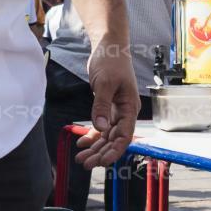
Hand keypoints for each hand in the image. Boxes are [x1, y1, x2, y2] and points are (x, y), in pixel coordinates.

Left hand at [75, 43, 139, 168]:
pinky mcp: (106, 107)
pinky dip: (92, 135)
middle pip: (114, 139)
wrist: (109, 47)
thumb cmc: (111, 62)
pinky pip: (100, 126)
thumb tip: (100, 128)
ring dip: (95, 147)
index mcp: (130, 107)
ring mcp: (116, 111)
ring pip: (106, 136)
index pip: (124, 136)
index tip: (101, 162)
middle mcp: (125, 112)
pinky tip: (82, 142)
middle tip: (85, 163)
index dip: (114, 151)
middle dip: (101, 153)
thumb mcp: (105, 83)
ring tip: (81, 157)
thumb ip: (102, 106)